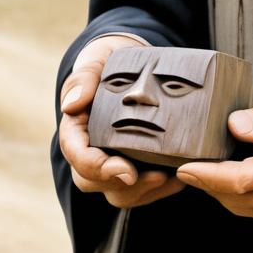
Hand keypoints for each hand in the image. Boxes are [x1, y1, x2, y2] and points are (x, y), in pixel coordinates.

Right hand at [59, 35, 185, 208]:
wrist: (131, 62)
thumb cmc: (108, 62)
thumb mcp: (95, 60)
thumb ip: (83, 79)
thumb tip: (71, 106)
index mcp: (76, 130)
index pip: (77, 156)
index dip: (97, 168)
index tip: (125, 170)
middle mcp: (89, 151)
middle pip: (95, 182)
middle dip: (123, 184)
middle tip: (155, 176)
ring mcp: (111, 161)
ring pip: (119, 192)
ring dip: (144, 191)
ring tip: (172, 178)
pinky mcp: (135, 164)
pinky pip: (141, 189)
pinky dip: (159, 188)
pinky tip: (180, 177)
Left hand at [176, 82, 252, 229]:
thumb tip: (235, 126)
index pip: (238, 181)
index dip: (206, 175)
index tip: (183, 166)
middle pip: (238, 201)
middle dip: (209, 185)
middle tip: (187, 165)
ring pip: (251, 211)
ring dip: (226, 193)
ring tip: (208, 169)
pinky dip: (248, 197)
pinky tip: (241, 176)